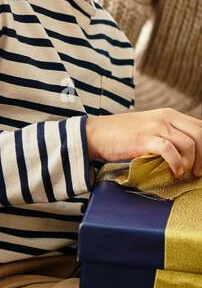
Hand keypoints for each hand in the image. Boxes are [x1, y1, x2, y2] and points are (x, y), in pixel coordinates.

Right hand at [87, 108, 201, 178]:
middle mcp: (166, 117)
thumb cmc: (122, 135)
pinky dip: (176, 164)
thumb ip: (169, 134)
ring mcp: (155, 127)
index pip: (201, 127)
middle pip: (200, 135)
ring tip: (182, 173)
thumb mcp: (150, 128)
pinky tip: (174, 172)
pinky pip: (170, 151)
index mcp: (170, 114)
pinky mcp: (144, 139)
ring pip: (188, 144)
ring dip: (190, 163)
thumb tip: (189, 153)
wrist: (96, 134)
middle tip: (197, 172)